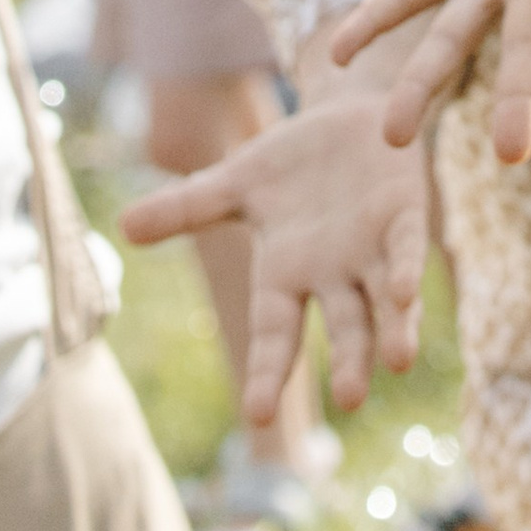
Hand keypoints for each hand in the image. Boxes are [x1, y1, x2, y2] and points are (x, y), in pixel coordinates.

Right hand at [121, 101, 427, 417]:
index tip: (258, 416)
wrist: (348, 114)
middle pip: (344, 328)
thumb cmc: (291, 161)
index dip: (267, 372)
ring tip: (399, 362)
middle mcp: (334, 274)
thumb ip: (185, 209)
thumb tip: (122, 226)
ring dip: (394, 329)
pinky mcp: (406, 215)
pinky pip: (408, 248)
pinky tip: (405, 291)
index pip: (275, 333)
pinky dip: (407, 268)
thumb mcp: (234, 184)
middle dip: (349, 363)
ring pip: (385, 301)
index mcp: (287, 273)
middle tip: (352, 400)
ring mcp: (374, 250)